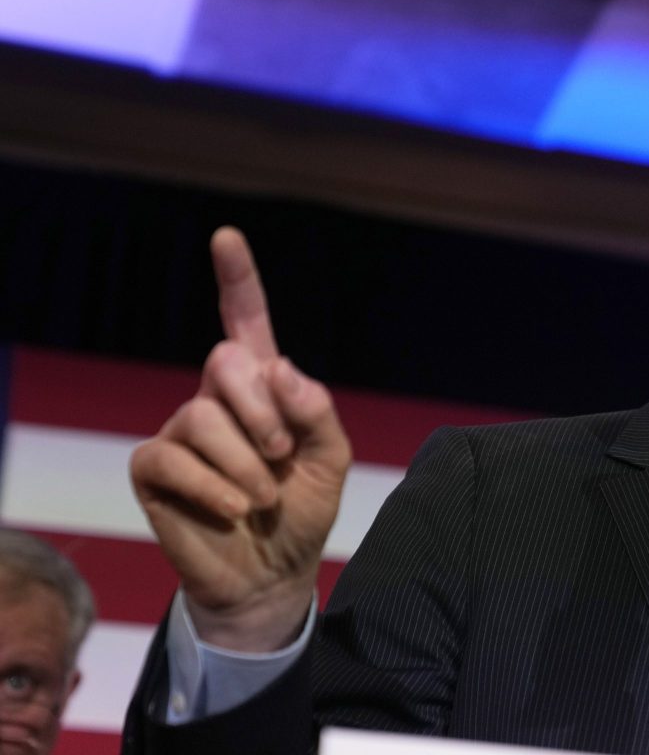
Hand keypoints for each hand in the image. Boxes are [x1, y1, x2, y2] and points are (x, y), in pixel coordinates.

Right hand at [130, 227, 350, 650]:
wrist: (273, 573)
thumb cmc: (301, 510)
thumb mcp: (331, 459)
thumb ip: (316, 410)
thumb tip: (278, 369)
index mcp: (263, 386)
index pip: (246, 320)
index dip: (237, 278)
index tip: (226, 237)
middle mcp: (218, 398)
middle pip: (225, 363)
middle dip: (264, 413)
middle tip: (283, 457)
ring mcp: (182, 430)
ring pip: (203, 415)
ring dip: (247, 464)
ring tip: (260, 496)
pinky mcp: (154, 467)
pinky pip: (172, 456)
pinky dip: (213, 486)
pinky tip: (233, 508)